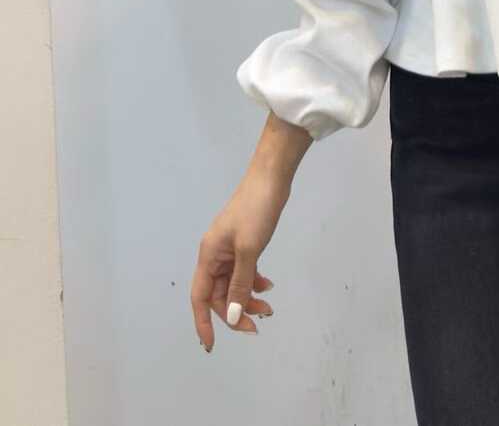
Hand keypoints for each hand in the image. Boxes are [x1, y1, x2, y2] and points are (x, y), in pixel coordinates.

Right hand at [190, 168, 287, 351]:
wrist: (271, 178)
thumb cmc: (256, 210)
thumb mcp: (249, 250)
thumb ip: (240, 285)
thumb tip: (232, 317)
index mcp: (208, 255)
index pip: (200, 297)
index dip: (203, 322)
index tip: (210, 346)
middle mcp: (214, 254)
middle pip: (219, 294)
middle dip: (236, 310)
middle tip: (260, 322)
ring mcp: (229, 249)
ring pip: (234, 284)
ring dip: (248, 298)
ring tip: (269, 306)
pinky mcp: (244, 244)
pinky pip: (244, 272)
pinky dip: (254, 281)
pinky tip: (268, 285)